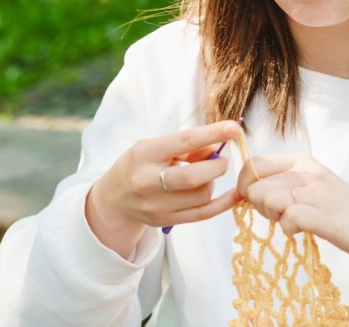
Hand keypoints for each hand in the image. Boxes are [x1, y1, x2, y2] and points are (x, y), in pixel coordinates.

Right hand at [86, 120, 240, 257]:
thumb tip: (217, 146)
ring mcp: (156, 205)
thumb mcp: (154, 148)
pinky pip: (203, 214)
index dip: (211, 134)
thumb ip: (185, 147)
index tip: (232, 128)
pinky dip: (223, 204)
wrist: (114, 199)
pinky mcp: (166, 221)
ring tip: (206, 176)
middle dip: (216, 166)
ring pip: (201, 195)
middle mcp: (147, 181)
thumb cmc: (138, 166)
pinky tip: (234, 195)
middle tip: (223, 161)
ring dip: (212, 183)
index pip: (182, 142)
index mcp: (144, 155)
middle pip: (192, 176)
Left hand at [235, 154, 348, 266]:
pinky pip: (288, 218)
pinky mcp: (325, 215)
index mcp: (301, 161)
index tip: (251, 200)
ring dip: (274, 217)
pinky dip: (289, 228)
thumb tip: (243, 190)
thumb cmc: (336, 210)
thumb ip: (277, 183)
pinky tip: (301, 230)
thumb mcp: (307, 186)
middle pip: (256, 187)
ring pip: (268, 200)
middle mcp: (309, 171)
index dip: (244, 184)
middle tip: (281, 215)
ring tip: (292, 221)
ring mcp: (318, 192)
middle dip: (260, 206)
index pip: (254, 163)